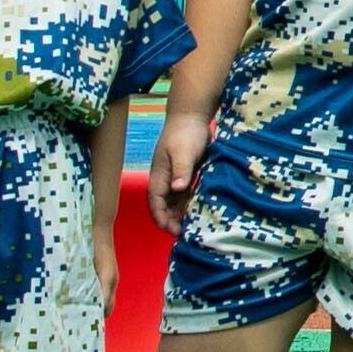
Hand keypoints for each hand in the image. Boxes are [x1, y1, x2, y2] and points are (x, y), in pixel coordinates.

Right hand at [150, 111, 207, 231]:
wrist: (192, 116)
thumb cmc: (185, 132)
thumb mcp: (183, 151)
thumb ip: (180, 170)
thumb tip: (177, 189)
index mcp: (159, 175)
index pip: (155, 202)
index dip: (160, 217)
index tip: (171, 230)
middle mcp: (165, 178)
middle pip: (163, 205)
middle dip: (169, 220)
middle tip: (183, 234)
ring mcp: (175, 176)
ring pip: (174, 202)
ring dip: (179, 214)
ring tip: (190, 228)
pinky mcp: (186, 173)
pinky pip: (185, 194)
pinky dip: (188, 205)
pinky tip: (197, 213)